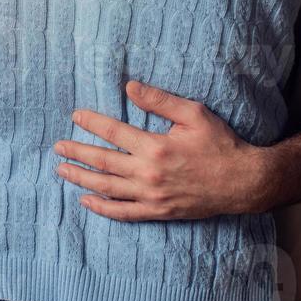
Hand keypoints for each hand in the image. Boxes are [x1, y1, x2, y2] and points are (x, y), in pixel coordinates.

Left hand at [51, 80, 274, 221]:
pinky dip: (102, 208)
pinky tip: (86, 200)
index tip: (75, 116)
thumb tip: (130, 87)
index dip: (91, 123)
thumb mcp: (194, 113)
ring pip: (107, 187)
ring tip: (62, 170)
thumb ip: (160, 101)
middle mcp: (148, 173)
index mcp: (155, 146)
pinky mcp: (158, 212)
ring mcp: (151, 196)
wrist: (242, 182)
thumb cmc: (220, 144)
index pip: (113, 132)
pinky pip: (123, 213)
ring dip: (81, 178)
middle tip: (57, 146)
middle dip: (77, 152)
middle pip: (103, 161)